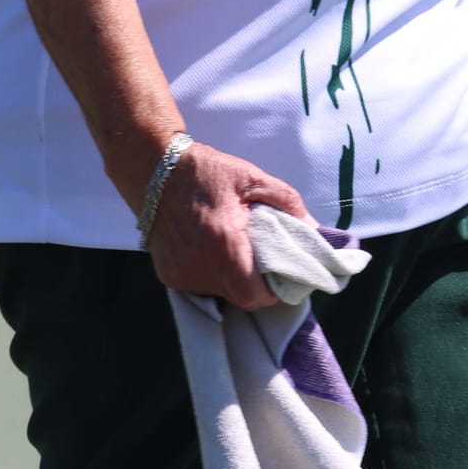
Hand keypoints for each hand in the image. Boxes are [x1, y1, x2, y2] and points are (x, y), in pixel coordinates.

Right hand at [144, 141, 310, 307]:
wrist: (153, 170)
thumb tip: (315, 229)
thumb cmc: (206, 172)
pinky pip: (200, 287)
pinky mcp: (167, 276)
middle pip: (239, 298)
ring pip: (220, 294)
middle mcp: (199, 264)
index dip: (272, 291)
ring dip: (233, 280)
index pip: (254, 294)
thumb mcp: (252, 178)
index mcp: (224, 242)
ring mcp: (180, 273)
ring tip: (233, 251)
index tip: (280, 275)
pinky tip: (210, 250)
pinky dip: (212, 275)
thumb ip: (288, 203)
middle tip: (262, 263)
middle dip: (256, 286)